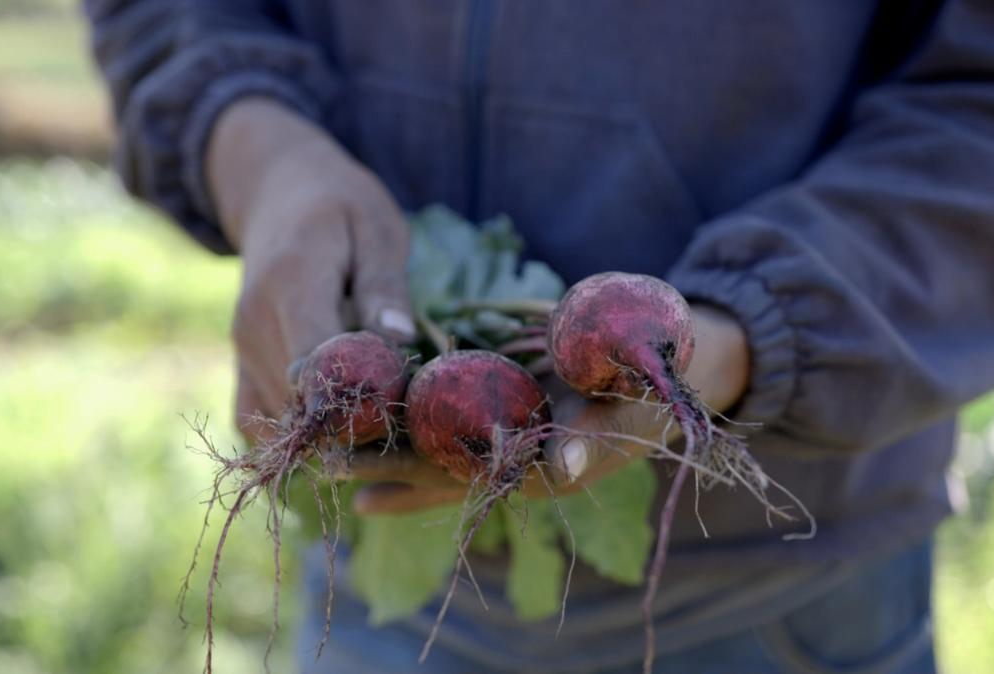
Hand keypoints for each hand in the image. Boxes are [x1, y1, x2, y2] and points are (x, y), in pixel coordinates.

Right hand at [207, 98, 415, 439]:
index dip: (359, 391)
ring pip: (282, 418)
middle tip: (398, 406)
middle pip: (300, 398)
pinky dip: (294, 430)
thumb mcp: (378, 229)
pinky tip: (332, 412)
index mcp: (292, 284)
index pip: (315, 361)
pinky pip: (255, 421)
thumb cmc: (341, 209)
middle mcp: (255, 324)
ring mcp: (242, 349)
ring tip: (370, 402)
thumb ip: (385, 285)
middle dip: (352, 414)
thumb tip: (399, 339)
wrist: (278, 195)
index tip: (400, 394)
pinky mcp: (239, 366)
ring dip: (327, 426)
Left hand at [349, 304, 750, 513]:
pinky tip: (371, 420)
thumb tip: (569, 457)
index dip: (417, 486)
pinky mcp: (504, 406)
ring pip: (438, 449)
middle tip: (320, 464)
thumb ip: (602, 422)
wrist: (673, 357)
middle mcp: (521, 463)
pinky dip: (411, 421)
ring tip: (324, 454)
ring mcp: (510, 437)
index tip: (364, 490)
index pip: (471, 483)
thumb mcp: (638, 394)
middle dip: (382, 468)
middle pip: (440, 470)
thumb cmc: (658, 375)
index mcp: (549, 470)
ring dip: (385, 450)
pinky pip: (450, 420)